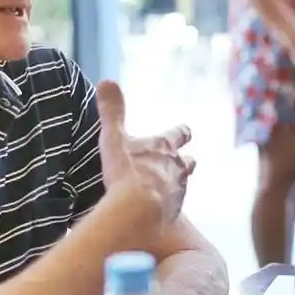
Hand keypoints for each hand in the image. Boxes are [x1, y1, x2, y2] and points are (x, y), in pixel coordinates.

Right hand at [97, 81, 195, 228]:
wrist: (137, 211)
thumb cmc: (125, 171)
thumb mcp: (114, 137)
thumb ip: (112, 111)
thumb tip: (106, 81)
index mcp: (164, 146)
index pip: (179, 134)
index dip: (181, 132)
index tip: (185, 130)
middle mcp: (177, 168)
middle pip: (187, 161)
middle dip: (184, 160)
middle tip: (183, 161)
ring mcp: (178, 192)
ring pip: (183, 184)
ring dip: (177, 183)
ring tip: (168, 186)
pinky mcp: (173, 213)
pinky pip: (173, 207)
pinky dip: (167, 205)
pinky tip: (159, 209)